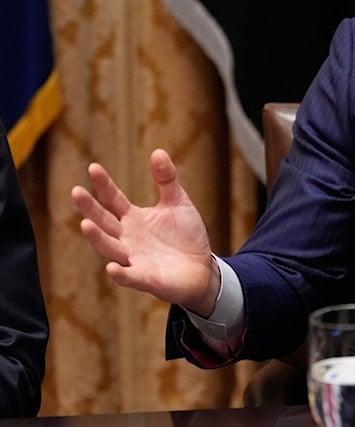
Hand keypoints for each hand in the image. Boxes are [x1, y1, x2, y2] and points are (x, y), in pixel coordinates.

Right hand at [71, 149, 218, 315]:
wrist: (202, 268)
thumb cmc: (186, 236)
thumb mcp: (178, 203)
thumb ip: (167, 180)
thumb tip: (158, 151)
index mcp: (133, 218)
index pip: (113, 199)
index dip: (104, 185)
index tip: (93, 167)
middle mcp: (127, 238)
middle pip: (104, 222)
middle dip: (90, 208)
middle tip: (76, 191)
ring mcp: (134, 259)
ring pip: (110, 248)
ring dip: (98, 238)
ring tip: (86, 224)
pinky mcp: (145, 279)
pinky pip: (129, 276)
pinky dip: (121, 273)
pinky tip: (112, 267)